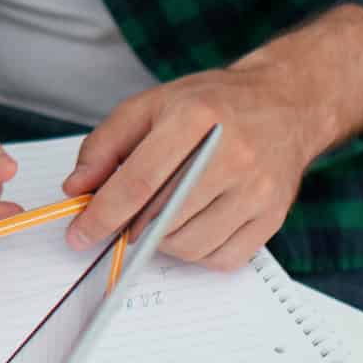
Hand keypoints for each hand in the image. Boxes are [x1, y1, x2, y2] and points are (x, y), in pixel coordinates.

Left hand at [59, 66, 325, 270]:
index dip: (102, 215)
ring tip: (161, 216)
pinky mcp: (273, 216)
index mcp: (195, 118)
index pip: (139, 182)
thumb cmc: (213, 104)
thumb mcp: (150, 105)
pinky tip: (192, 225)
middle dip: (130, 228)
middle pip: (163, 218)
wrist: (285, 104)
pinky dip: (197, 252)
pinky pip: (222, 258)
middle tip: (122, 220)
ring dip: (162, 241)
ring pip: (190, 245)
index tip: (79, 234)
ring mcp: (257, 189)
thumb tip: (77, 189)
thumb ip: (106, 145)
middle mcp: (233, 155)